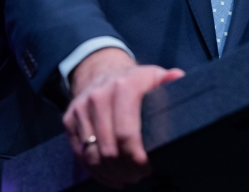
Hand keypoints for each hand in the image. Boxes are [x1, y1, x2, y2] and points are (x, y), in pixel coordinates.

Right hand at [62, 48, 184, 188]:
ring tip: (126, 178)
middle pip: (109, 149)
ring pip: (92, 155)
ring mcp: (81, 109)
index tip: (147, 168)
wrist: (101, 70)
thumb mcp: (153, 76)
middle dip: (125, 169)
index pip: (127, 134)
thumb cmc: (134, 80)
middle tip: (138, 176)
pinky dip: (95, 171)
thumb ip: (168, 80)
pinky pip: (80, 154)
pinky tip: (110, 176)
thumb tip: (179, 77)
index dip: (136, 158)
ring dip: (110, 173)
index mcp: (124, 87)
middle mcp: (99, 97)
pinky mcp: (69, 119)